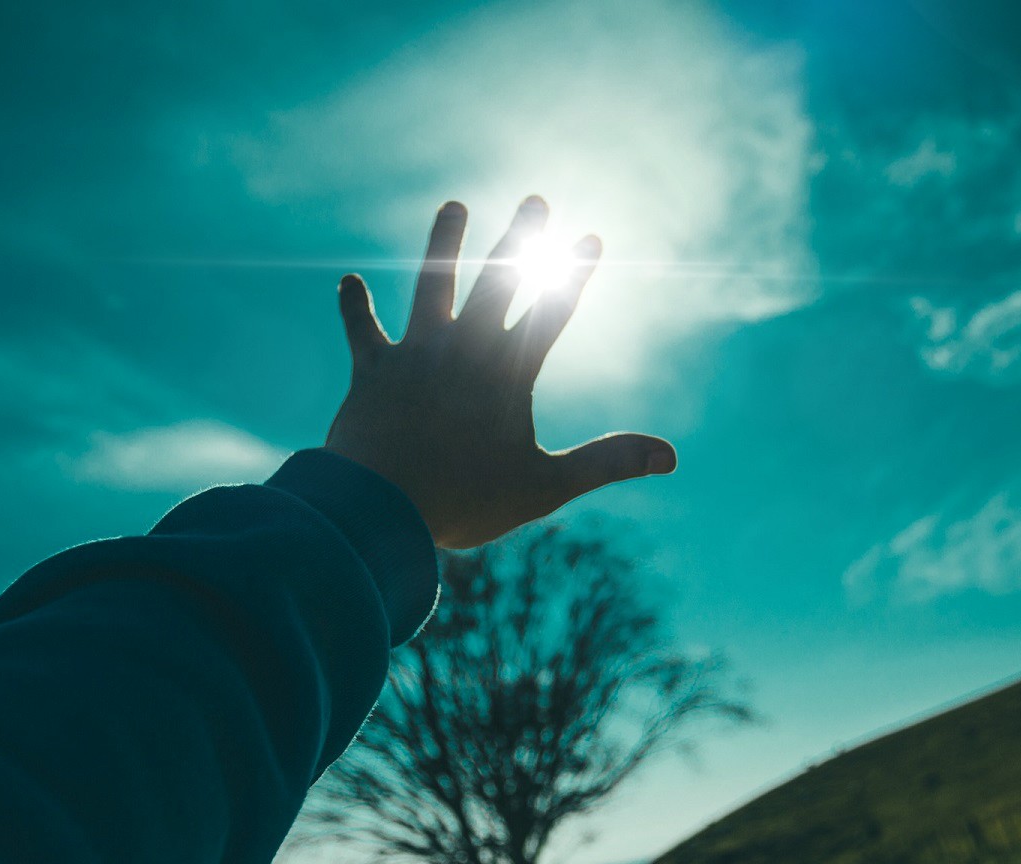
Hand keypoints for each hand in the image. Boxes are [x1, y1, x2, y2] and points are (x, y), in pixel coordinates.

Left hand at [324, 196, 675, 548]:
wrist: (380, 506)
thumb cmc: (465, 500)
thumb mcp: (545, 486)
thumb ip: (606, 463)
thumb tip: (671, 456)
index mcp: (509, 373)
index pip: (553, 312)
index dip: (575, 275)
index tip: (593, 238)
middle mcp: (464, 348)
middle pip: (498, 281)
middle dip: (521, 238)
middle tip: (535, 200)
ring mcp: (417, 353)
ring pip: (432, 284)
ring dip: (443, 243)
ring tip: (453, 207)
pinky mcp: (373, 368)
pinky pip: (362, 330)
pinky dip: (355, 307)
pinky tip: (349, 282)